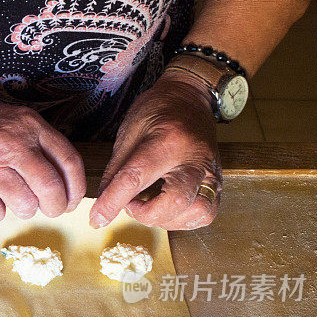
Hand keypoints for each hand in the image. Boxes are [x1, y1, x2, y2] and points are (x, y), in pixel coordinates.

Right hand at [0, 89, 85, 221]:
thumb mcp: (16, 118)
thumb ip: (40, 142)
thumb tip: (64, 180)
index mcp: (29, 125)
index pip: (68, 162)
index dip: (76, 189)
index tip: (72, 200)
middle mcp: (11, 143)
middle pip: (50, 189)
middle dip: (55, 207)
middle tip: (50, 209)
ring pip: (25, 206)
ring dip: (24, 209)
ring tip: (14, 197)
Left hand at [90, 72, 222, 230]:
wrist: (190, 98)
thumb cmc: (157, 111)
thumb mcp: (128, 133)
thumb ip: (114, 171)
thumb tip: (102, 203)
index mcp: (167, 140)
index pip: (136, 178)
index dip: (112, 202)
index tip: (97, 218)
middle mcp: (194, 158)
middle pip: (175, 202)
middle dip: (146, 214)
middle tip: (131, 204)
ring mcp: (211, 171)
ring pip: (195, 212)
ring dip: (166, 219)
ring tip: (150, 206)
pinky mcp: (219, 181)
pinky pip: (206, 213)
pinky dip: (183, 219)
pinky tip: (168, 209)